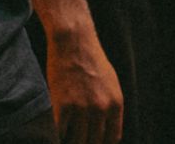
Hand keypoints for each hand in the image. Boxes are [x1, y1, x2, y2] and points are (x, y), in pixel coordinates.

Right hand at [45, 26, 124, 143]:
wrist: (73, 41)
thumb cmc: (92, 59)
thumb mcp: (112, 83)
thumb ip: (111, 106)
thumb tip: (107, 129)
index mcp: (115, 103)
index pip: (113, 138)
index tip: (94, 142)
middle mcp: (101, 108)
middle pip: (95, 142)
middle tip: (79, 141)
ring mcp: (81, 108)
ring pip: (77, 141)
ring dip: (72, 142)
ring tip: (68, 138)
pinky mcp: (62, 105)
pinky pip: (61, 132)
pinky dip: (59, 136)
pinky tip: (58, 133)